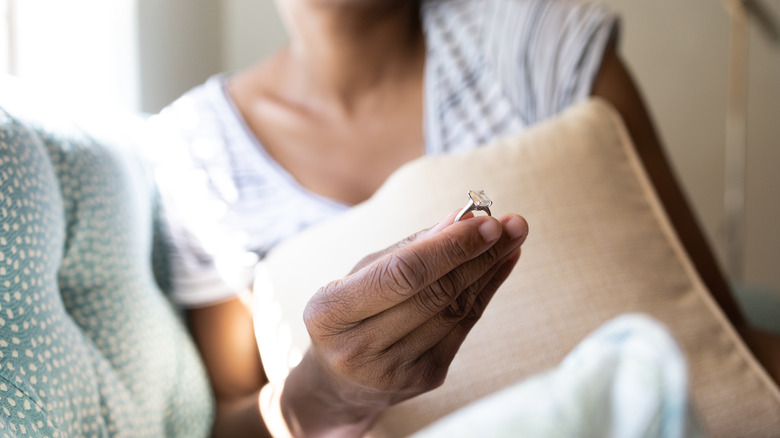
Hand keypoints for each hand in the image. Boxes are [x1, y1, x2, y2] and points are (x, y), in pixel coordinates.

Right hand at [281, 211, 527, 436]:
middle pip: (435, 293)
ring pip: (456, 310)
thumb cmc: (348, 313)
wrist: (339, 382)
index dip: (448, 247)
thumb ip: (408, 248)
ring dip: (489, 270)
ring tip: (513, 238)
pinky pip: (465, 326)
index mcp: (331, 314)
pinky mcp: (426, 378)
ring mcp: (396, 370)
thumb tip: (460, 220)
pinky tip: (500, 265)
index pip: (402, 274)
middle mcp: (360, 348)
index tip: (486, 221)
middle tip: (513, 225)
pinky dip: (486, 291)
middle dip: (479, 254)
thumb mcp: (359, 275)